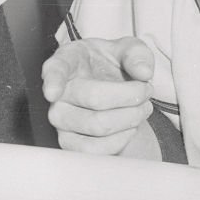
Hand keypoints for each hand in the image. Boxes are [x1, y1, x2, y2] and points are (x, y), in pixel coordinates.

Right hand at [40, 36, 157, 156]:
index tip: (52, 92)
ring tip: (143, 107)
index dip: (52, 82)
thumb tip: (144, 72)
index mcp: (67, 61)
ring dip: (131, 118)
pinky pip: (96, 150)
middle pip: (94, 99)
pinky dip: (122, 139)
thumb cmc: (112, 65)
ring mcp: (61, 121)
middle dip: (131, 95)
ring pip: (98, 126)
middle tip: (147, 89)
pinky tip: (130, 126)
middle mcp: (58, 94)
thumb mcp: (127, 49)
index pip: (55, 71)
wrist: (111, 89)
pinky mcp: (70, 144)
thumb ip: (137, 54)